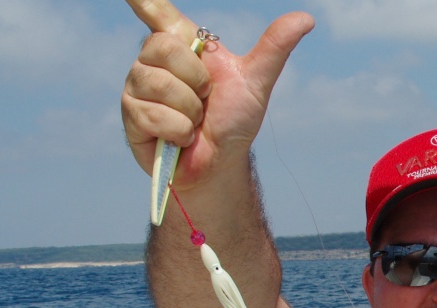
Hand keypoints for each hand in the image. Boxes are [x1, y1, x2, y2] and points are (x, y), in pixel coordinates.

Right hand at [120, 0, 313, 188]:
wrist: (219, 163)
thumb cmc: (234, 121)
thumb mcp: (255, 81)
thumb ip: (274, 48)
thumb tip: (306, 19)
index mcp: (181, 44)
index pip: (157, 11)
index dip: (143, 0)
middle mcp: (154, 60)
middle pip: (164, 48)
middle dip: (196, 81)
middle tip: (204, 100)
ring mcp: (138, 85)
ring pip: (160, 84)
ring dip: (189, 110)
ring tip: (193, 120)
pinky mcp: (131, 114)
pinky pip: (154, 113)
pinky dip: (178, 130)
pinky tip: (180, 137)